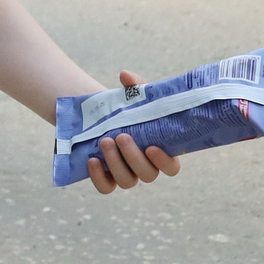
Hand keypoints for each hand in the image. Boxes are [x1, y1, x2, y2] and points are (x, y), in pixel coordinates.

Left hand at [83, 73, 181, 193]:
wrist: (100, 117)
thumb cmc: (126, 109)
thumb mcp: (133, 97)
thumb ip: (135, 86)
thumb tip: (125, 76)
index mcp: (160, 151)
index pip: (172, 167)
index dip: (164, 162)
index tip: (152, 146)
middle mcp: (145, 167)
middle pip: (148, 175)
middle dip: (134, 157)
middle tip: (121, 136)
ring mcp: (126, 174)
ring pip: (127, 181)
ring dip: (116, 163)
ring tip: (104, 141)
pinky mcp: (107, 178)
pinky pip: (106, 187)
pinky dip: (98, 177)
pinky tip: (92, 160)